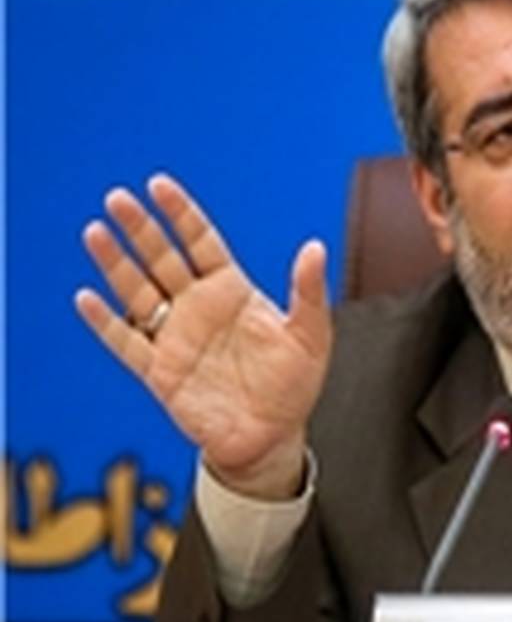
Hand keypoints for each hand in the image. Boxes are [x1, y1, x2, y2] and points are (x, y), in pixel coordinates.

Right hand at [75, 174, 331, 499]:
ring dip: (116, 264)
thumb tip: (314, 247)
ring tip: (96, 232)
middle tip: (117, 198)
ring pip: (137, 292)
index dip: (181, 213)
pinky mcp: (159, 372)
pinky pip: (126, 342)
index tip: (159, 185)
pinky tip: (88, 297)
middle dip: (140, 228)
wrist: (273, 436)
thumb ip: (309, 291)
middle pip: (162, 258)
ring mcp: (175, 337)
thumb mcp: (311, 335)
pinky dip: (106, 322)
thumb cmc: (294, 385)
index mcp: (233, 291)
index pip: (201, 242)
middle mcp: (199, 307)